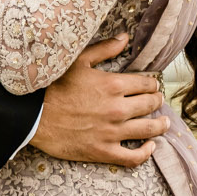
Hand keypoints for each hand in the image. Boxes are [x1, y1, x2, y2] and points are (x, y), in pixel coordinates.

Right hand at [32, 36, 168, 167]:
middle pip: (150, 104)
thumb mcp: (78, 61)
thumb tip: (125, 38)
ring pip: (148, 129)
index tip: (152, 86)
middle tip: (157, 101)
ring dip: (160, 125)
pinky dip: (146, 153)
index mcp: (113, 84)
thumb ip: (104, 49)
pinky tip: (150, 147)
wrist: (33, 116)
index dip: (152, 84)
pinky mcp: (103, 151)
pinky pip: (133, 157)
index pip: (146, 84)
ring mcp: (112, 132)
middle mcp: (117, 108)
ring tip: (164, 123)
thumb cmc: (53, 87)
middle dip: (157, 101)